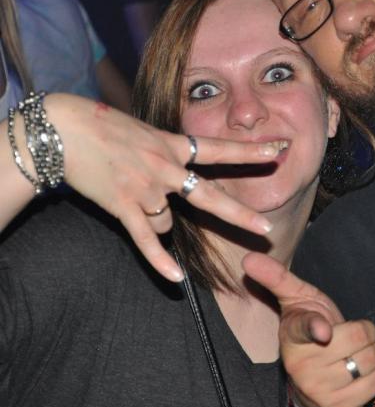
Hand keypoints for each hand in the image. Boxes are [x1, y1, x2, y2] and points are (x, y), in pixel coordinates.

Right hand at [46, 95, 279, 280]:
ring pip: (167, 222)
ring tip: (128, 193)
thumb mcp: (145, 132)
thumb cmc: (104, 127)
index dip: (250, 151)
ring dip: (157, 219)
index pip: (219, 149)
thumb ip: (165, 156)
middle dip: (239, 215)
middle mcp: (164, 167)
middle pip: (209, 197)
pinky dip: (159, 260)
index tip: (278, 150)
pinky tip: (176, 279)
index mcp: (173, 144)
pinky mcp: (122, 206)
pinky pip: (146, 239)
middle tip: (266, 229)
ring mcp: (145, 188)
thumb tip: (172, 191)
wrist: (64, 129)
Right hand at [243, 252, 374, 406]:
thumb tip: (248, 257)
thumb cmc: (307, 331)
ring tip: (355, 353)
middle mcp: (303, 366)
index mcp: (292, 335)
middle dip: (364, 331)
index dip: (316, 327)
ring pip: (370, 359)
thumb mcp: (295, 300)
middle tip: (350, 334)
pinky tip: (361, 372)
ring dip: (372, 352)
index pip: (305, 327)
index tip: (323, 330)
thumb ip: (276, 277)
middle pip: (356, 336)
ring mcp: (321, 389)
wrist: (311, 385)